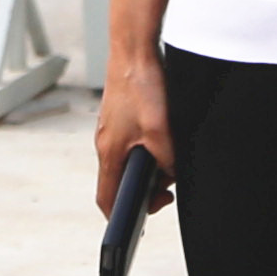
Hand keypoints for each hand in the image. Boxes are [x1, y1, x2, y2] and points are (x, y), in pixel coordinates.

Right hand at [90, 52, 172, 215]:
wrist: (133, 50)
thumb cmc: (142, 87)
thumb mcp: (162, 131)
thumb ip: (166, 161)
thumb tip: (171, 176)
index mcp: (109, 152)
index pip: (106, 198)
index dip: (119, 218)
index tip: (137, 225)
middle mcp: (105, 142)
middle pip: (118, 181)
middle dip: (143, 191)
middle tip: (167, 189)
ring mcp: (111, 128)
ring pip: (128, 161)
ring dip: (149, 168)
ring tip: (169, 162)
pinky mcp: (120, 116)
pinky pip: (131, 143)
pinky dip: (147, 150)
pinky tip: (164, 140)